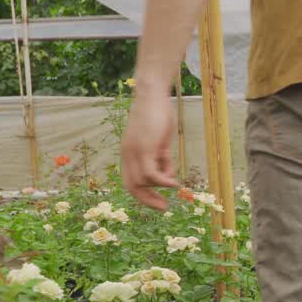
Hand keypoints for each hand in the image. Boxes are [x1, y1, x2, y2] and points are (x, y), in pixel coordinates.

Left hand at [121, 88, 179, 210]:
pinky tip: (174, 183)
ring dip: (159, 188)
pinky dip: (162, 182)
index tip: (158, 202)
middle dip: (148, 200)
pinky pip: (151, 174)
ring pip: (142, 181)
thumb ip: (161, 158)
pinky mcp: (144, 148)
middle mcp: (128, 155)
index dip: (142, 196)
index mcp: (129, 154)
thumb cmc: (157, 114)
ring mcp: (134, 152)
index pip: (130, 182)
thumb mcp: (159, 141)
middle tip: (164, 208)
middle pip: (132, 186)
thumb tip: (168, 177)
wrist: (151, 94)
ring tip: (174, 185)